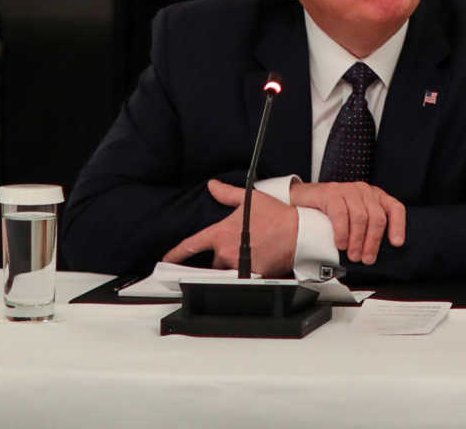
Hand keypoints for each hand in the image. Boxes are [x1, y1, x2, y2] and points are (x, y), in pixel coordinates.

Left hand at [162, 180, 297, 276]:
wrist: (298, 233)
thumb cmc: (277, 216)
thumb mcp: (250, 199)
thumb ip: (227, 194)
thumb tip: (213, 186)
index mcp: (221, 233)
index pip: (191, 245)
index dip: (175, 254)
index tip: (167, 260)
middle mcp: (226, 251)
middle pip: (213, 262)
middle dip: (221, 257)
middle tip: (239, 247)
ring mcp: (238, 265)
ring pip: (227, 272)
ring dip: (233, 266)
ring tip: (250, 255)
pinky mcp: (252, 276)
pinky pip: (243, 279)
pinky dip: (248, 272)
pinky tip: (259, 262)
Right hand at [289, 181, 405, 264]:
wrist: (303, 200)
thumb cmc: (331, 211)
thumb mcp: (354, 217)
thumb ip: (367, 228)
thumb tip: (375, 253)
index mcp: (375, 196)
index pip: (394, 208)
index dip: (398, 226)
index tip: (396, 243)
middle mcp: (364, 191)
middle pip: (377, 217)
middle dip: (373, 242)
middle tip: (366, 258)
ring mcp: (348, 189)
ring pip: (360, 217)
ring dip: (357, 241)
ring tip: (352, 255)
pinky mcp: (331, 192)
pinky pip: (341, 214)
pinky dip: (342, 232)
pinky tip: (340, 243)